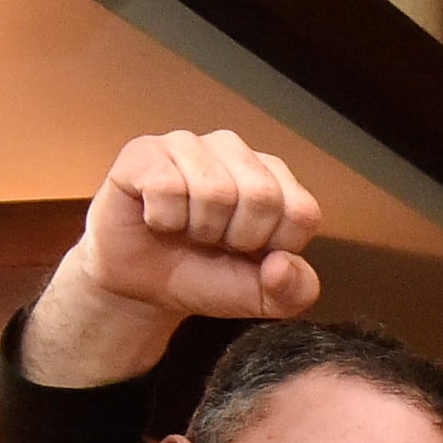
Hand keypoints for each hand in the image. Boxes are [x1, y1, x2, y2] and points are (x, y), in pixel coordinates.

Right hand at [31, 132, 323, 382]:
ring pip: (215, 191)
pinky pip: (167, 186)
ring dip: (197, 229)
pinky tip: (156, 218)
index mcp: (274, 178)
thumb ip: (293, 291)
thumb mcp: (260, 297)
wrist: (140, 287)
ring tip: (184, 229)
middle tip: (211, 241)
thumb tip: (282, 263)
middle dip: (235, 238)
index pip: (302, 212)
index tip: (246, 252)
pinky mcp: (145, 151)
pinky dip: (162, 219)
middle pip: (261, 196)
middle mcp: (235, 151)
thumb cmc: (203, 277)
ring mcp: (189, 145)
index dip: (272, 248)